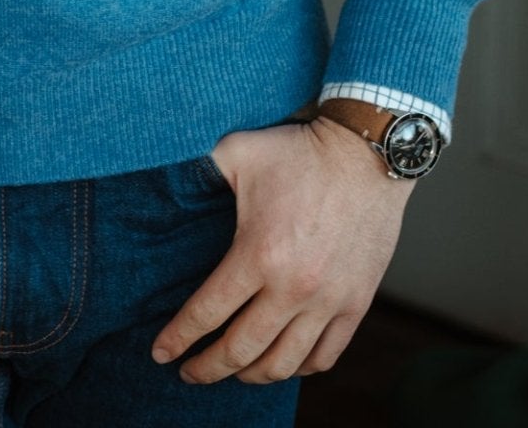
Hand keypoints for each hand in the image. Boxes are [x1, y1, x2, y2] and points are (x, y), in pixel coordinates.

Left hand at [152, 114, 414, 383]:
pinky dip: (298, 369)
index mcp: (258, 254)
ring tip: (233, 372)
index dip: (179, 338)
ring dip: (251, 375)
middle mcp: (293, 288)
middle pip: (241, 349)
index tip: (161, 354)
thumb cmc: (298, 151)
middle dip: (208, 368)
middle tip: (190, 374)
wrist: (366, 155)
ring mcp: (328, 301)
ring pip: (282, 363)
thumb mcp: (237, 151)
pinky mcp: (355, 304)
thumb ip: (200, 170)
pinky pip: (324, 357)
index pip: (207, 313)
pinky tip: (281, 363)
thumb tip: (168, 182)